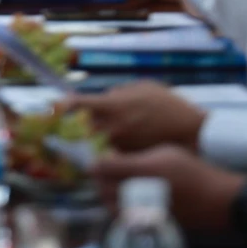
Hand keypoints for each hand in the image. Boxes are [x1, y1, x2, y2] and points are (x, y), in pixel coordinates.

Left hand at [66, 81, 205, 151]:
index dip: (61, 105)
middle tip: (63, 126)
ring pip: (92, 143)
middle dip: (70, 127)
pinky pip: (109, 155)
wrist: (192, 132)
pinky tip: (111, 148)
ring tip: (89, 137)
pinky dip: (106, 151)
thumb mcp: (142, 88)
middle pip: (78, 129)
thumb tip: (102, 99)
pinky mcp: (128, 159)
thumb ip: (118, 94)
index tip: (53, 107)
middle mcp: (112, 127)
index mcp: (113, 106)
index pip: (77, 104)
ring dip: (88, 139)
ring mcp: (119, 145)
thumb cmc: (168, 105)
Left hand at [92, 144, 243, 232]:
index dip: (97, 164)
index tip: (98, 162)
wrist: (217, 201)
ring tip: (113, 189)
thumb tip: (114, 158)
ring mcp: (146, 211)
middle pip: (103, 187)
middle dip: (100, 180)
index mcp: (144, 170)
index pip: (104, 167)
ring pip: (110, 206)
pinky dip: (119, 211)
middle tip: (103, 175)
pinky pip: (124, 219)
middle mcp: (142, 191)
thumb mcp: (167, 153)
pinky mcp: (151, 225)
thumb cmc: (193, 171)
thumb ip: (138, 155)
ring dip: (107, 197)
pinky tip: (125, 203)